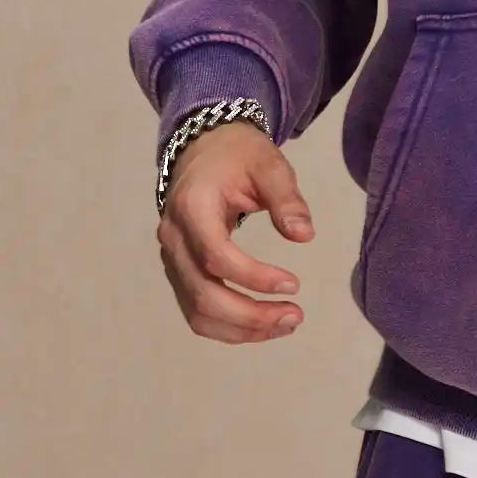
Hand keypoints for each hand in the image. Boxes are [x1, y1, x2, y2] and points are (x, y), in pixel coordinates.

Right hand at [155, 122, 315, 343]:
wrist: (204, 149)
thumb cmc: (238, 155)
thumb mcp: (268, 164)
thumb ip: (286, 198)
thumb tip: (304, 236)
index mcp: (192, 208)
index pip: (216, 256)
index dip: (254, 277)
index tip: (293, 284)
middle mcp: (173, 238)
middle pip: (203, 293)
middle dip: (249, 315)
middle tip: (295, 317)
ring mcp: (171, 258)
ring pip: (196, 311)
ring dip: (240, 329)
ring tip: (285, 325)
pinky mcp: (178, 271)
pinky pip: (196, 310)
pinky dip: (228, 326)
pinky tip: (263, 325)